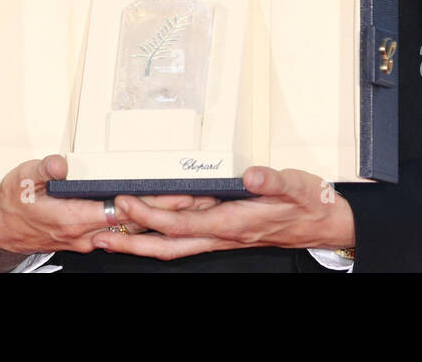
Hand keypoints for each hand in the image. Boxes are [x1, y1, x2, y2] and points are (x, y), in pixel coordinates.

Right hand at [0, 154, 217, 270]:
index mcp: (71, 217)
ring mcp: (88, 238)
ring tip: (194, 204)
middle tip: (203, 198)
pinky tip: (164, 214)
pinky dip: (146, 222)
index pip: (121, 211)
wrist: (0, 231)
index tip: (178, 195)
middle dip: (171, 212)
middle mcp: (85, 233)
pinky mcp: (89, 237)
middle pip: (136, 222)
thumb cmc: (12, 203)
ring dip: (163, 218)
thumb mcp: (20, 178)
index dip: (151, 205)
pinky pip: (124, 231)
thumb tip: (60, 164)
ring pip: (133, 229)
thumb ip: (43, 170)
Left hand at [89, 166, 354, 260]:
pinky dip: (157, 238)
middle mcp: (222, 234)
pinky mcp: (222, 232)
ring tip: (108, 238)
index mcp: (234, 222)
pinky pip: (183, 240)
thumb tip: (254, 175)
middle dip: (132, 241)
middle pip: (168, 243)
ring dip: (138, 244)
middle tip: (99, 233)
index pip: (185, 222)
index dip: (153, 215)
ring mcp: (220, 236)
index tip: (127, 202)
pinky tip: (143, 232)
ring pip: (172, 246)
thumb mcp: (296, 186)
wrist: (322, 222)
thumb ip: (274, 180)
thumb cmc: (307, 203)